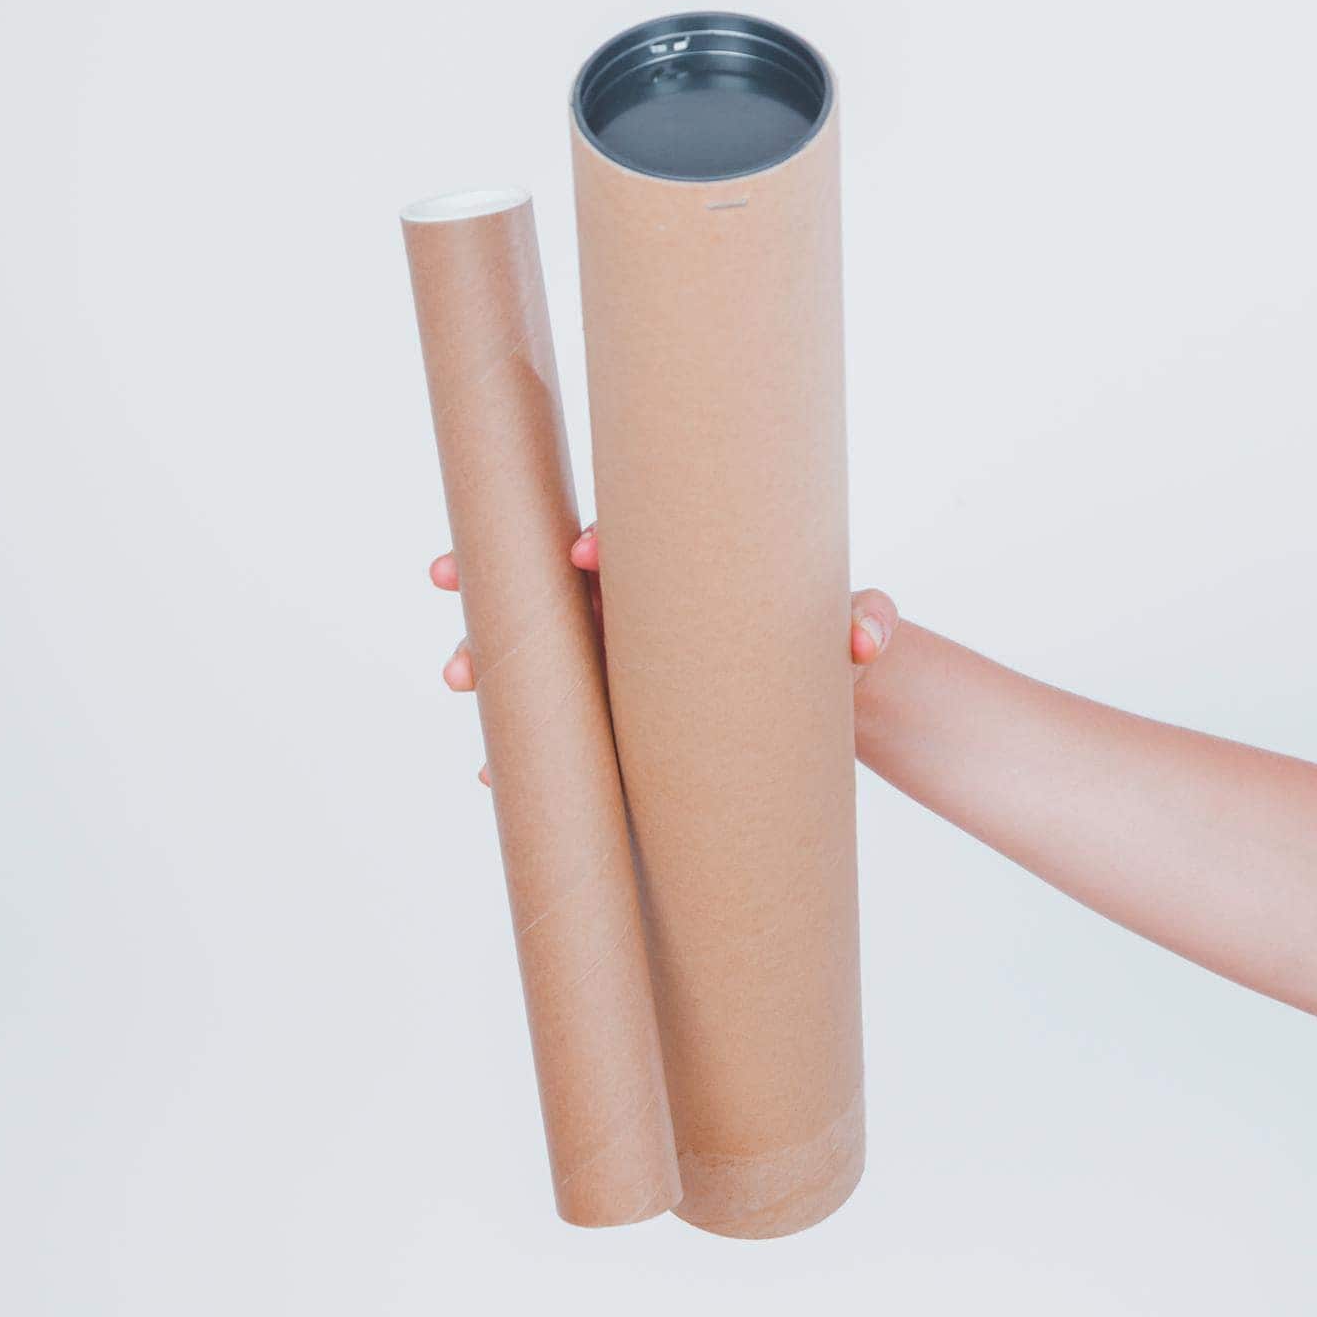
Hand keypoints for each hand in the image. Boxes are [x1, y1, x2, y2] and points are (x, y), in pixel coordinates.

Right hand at [429, 530, 896, 783]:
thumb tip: (866, 637)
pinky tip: (491, 775)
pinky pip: (560, 730)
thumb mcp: (855, 625)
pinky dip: (526, 753)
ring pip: (539, 654)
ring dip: (489, 657)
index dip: (600, 541)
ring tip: (455, 673)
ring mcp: (619, 663)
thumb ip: (866, 619)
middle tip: (450, 574)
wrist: (823, 696)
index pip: (630, 542)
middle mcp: (636, 609)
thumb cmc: (830, 641)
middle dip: (499, 580)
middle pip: (554, 585)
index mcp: (681, 571)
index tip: (583, 551)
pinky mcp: (619, 719)